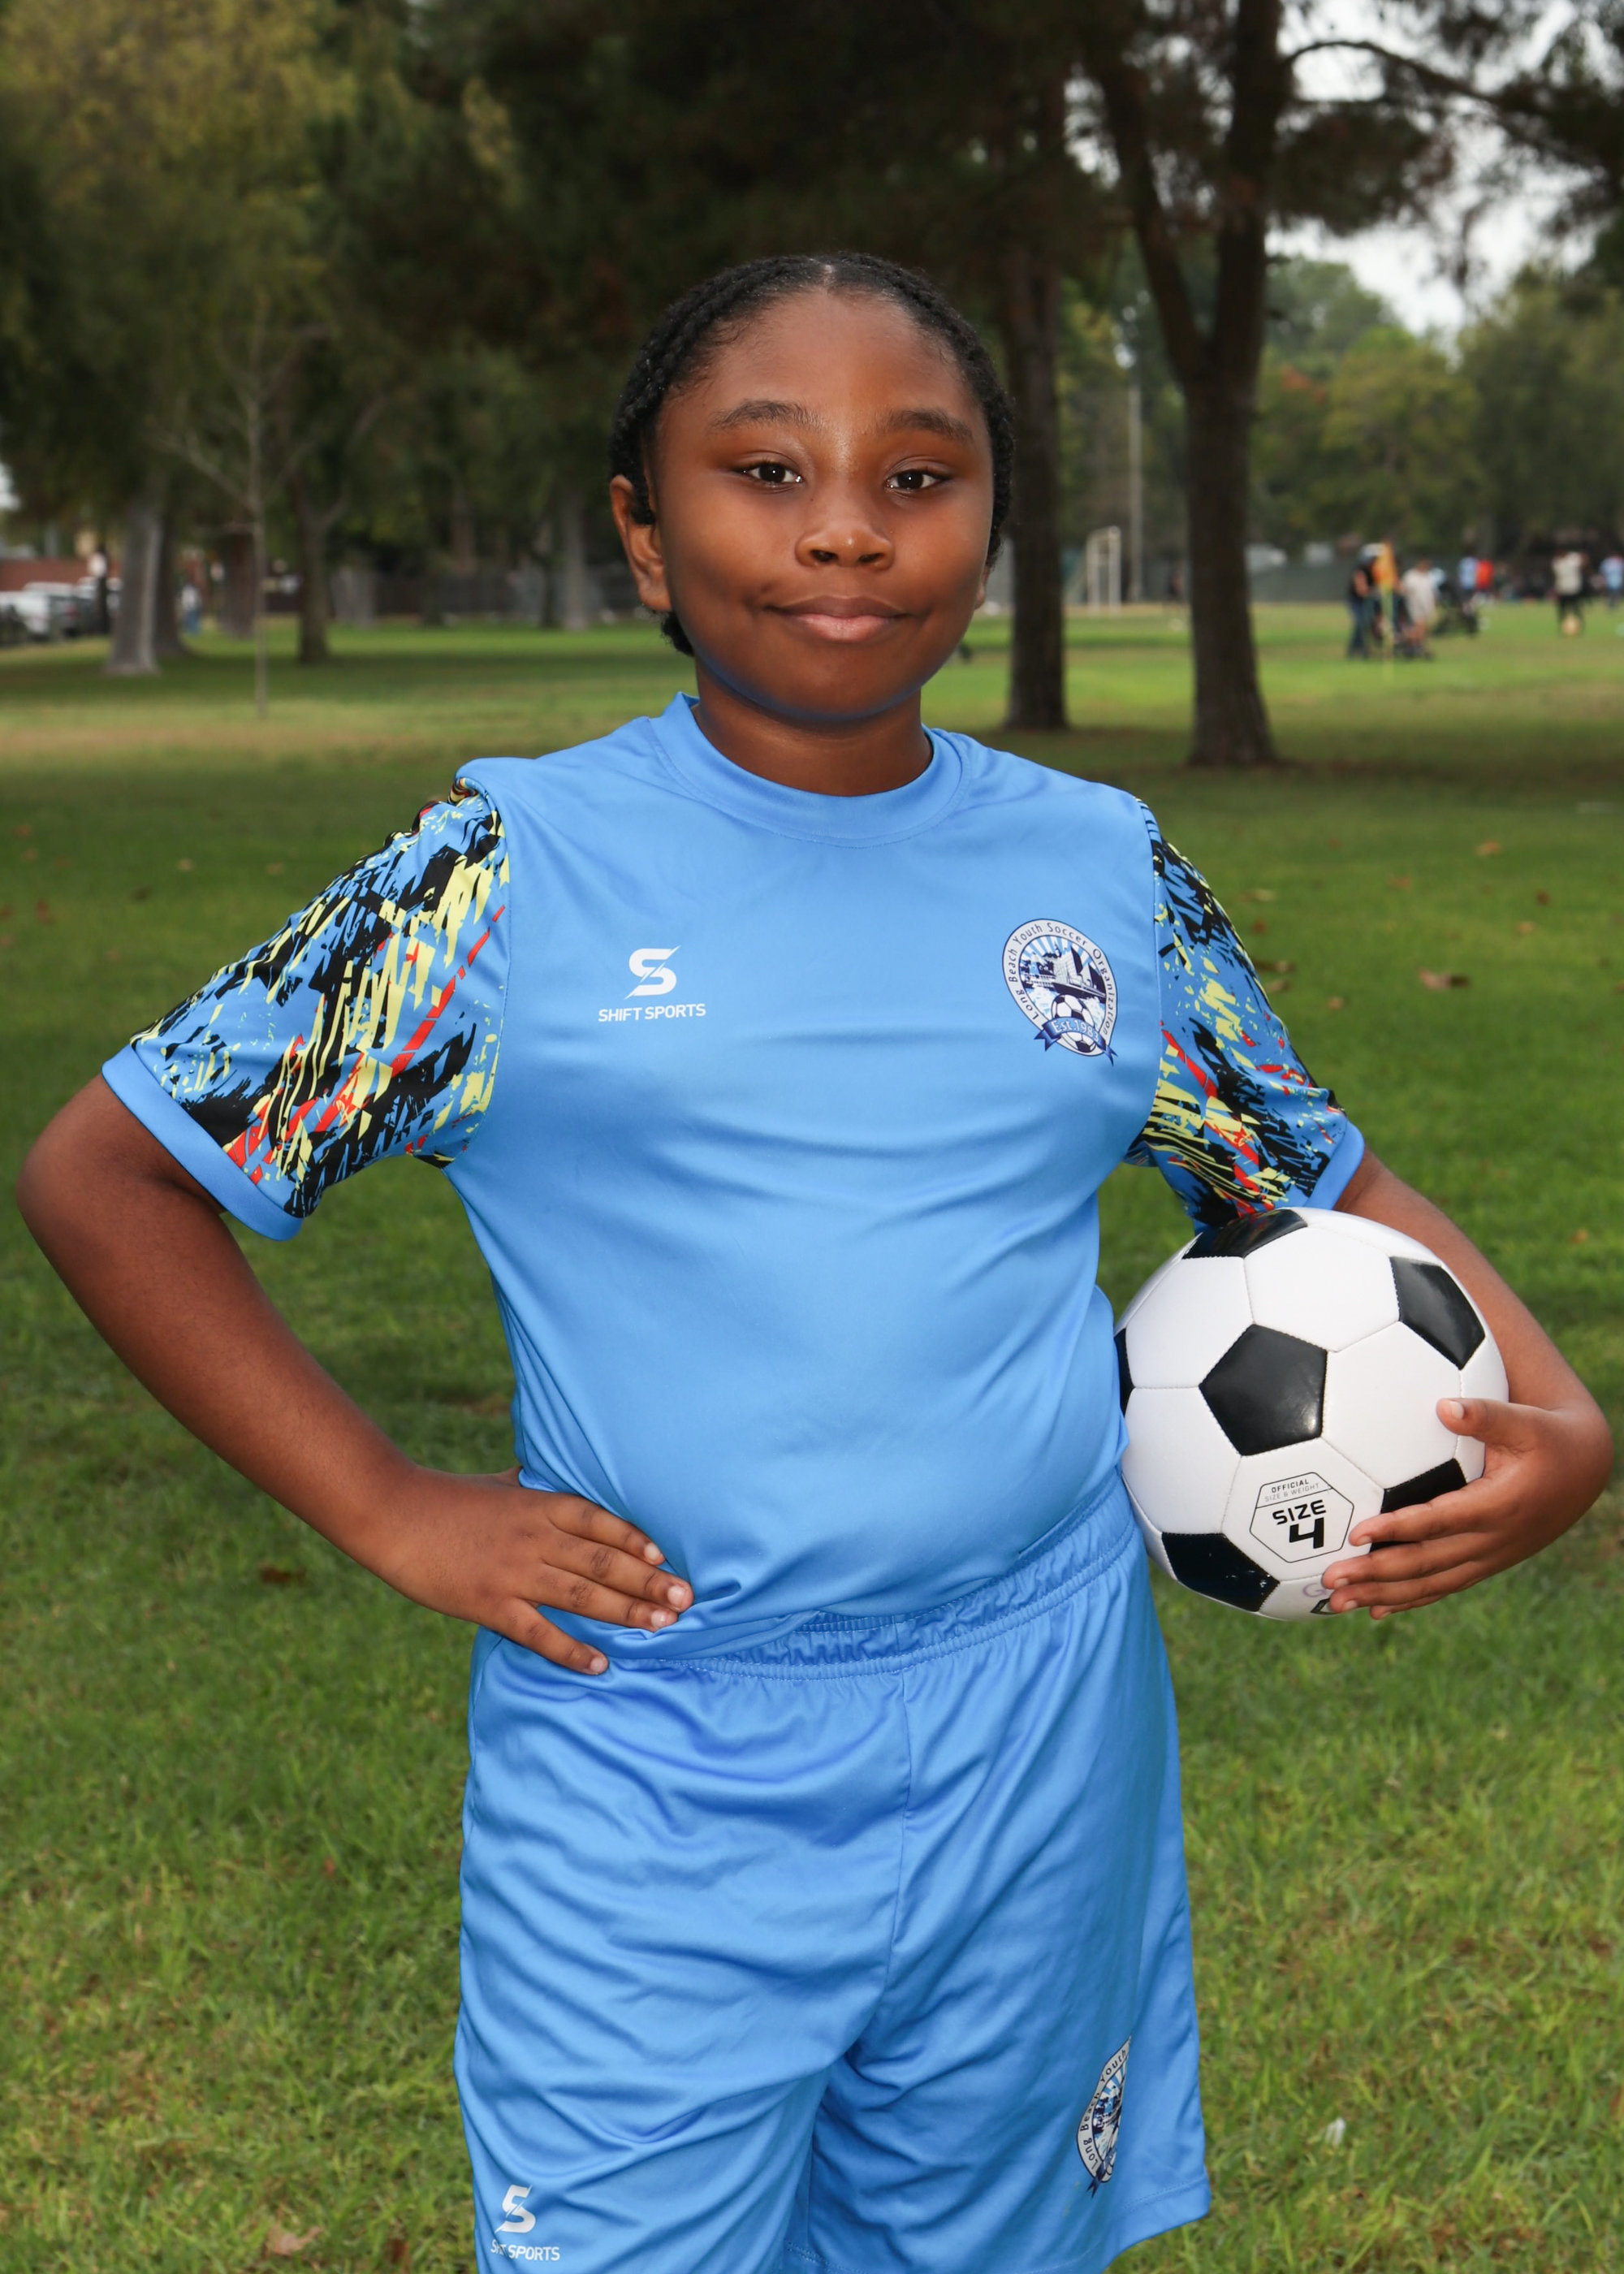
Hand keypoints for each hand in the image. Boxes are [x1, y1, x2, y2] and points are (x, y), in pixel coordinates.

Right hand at [372, 1466, 691, 1672]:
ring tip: (661, 1626)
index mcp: (538, 1503)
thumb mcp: (500, 1482)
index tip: (666, 1556)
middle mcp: (534, 1537)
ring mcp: (513, 1572)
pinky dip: (571, 1650)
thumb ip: (535, 1484)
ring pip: (581, 1595)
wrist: (394, 1514)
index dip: (635, 1539)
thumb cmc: (448, 1497)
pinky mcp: (490, 1604)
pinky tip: (600, 1664)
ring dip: (625, 1612)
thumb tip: (558, 1475)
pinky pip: (539, 1632)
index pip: (599, 1521)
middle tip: (686, 1599)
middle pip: (602, 1561)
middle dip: (647, 1581)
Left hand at [1321, 1395, 1613, 1618]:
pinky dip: (1409, 1599)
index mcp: (1498, 1506)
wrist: (1582, 1472)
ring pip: (1430, 1583)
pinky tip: (1374, 1608)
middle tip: (1330, 1578)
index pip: (1439, 1522)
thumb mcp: (1526, 1421)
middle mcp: (1492, 1541)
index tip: (1358, 1534)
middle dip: (1376, 1573)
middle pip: (1426, 1563)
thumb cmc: (1548, 1439)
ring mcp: (1488, 1557)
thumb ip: (1486, 1414)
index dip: (1399, 1529)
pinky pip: (1443, 1587)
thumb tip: (1444, 1406)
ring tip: (1338, 1602)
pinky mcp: (1485, 1563)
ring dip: (1383, 1593)